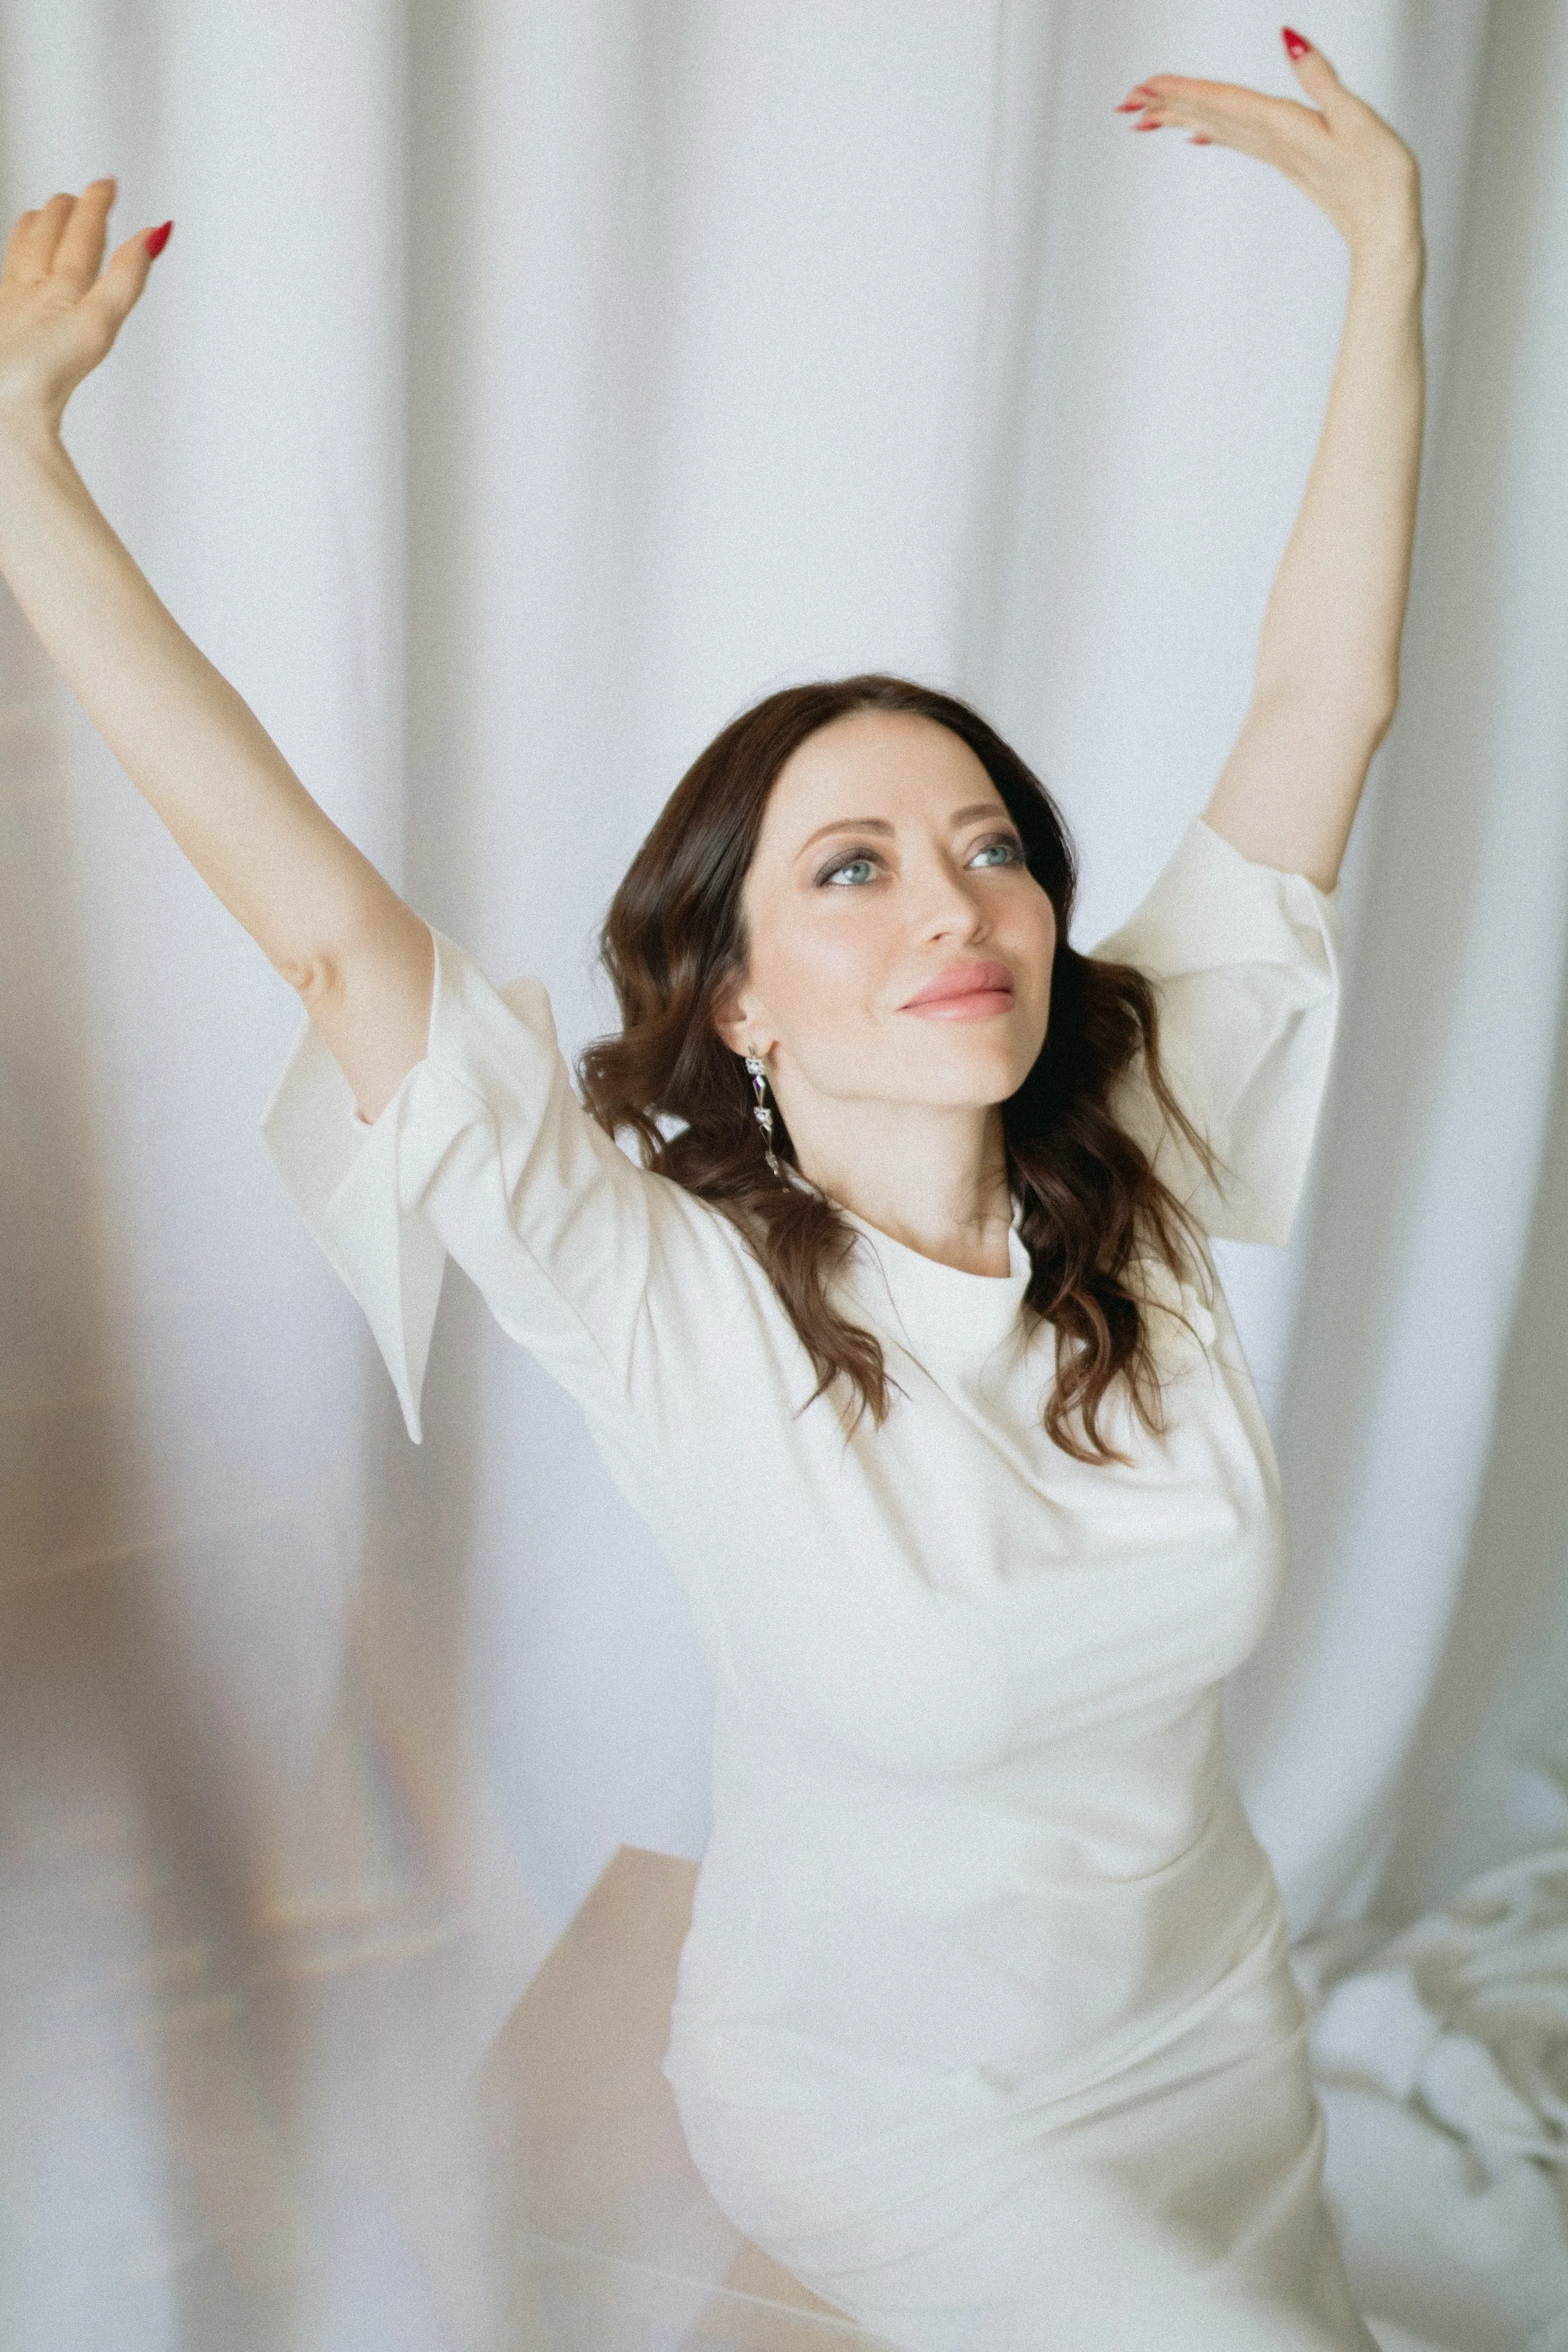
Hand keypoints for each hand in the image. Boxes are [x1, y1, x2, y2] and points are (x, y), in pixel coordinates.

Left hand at [0, 180, 169, 435]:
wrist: (5, 405)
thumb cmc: (47, 373)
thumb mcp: (100, 324)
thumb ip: (127, 278)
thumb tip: (153, 236)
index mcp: (60, 285)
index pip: (83, 234)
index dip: (97, 206)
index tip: (106, 184)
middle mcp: (30, 287)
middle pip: (48, 235)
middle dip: (68, 210)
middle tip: (81, 194)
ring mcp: (10, 305)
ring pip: (20, 253)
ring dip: (34, 228)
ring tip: (39, 214)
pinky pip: (6, 277)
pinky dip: (14, 260)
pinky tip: (13, 270)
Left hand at [1118, 27, 1420, 258]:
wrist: (1386, 231)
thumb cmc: (1380, 176)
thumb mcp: (1356, 117)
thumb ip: (1320, 78)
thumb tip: (1288, 39)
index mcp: (1283, 127)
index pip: (1222, 100)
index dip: (1182, 90)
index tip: (1143, 88)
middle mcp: (1272, 141)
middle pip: (1210, 115)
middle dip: (1166, 105)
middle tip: (1124, 101)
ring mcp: (1278, 154)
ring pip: (1218, 127)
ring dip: (1181, 117)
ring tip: (1144, 114)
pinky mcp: (1288, 162)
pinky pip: (1239, 142)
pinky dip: (1213, 132)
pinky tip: (1196, 134)